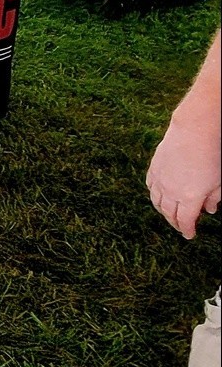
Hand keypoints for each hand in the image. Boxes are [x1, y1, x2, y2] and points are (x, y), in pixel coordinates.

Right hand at [147, 121, 220, 239]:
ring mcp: (160, 179)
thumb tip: (209, 210)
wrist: (195, 131)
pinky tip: (159, 195)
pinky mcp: (154, 168)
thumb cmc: (212, 156)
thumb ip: (214, 198)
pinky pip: (150, 186)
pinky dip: (154, 194)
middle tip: (180, 226)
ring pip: (156, 202)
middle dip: (175, 223)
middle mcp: (171, 192)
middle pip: (169, 214)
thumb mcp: (219, 181)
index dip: (187, 230)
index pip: (185, 221)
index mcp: (189, 198)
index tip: (190, 235)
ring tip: (168, 213)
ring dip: (163, 210)